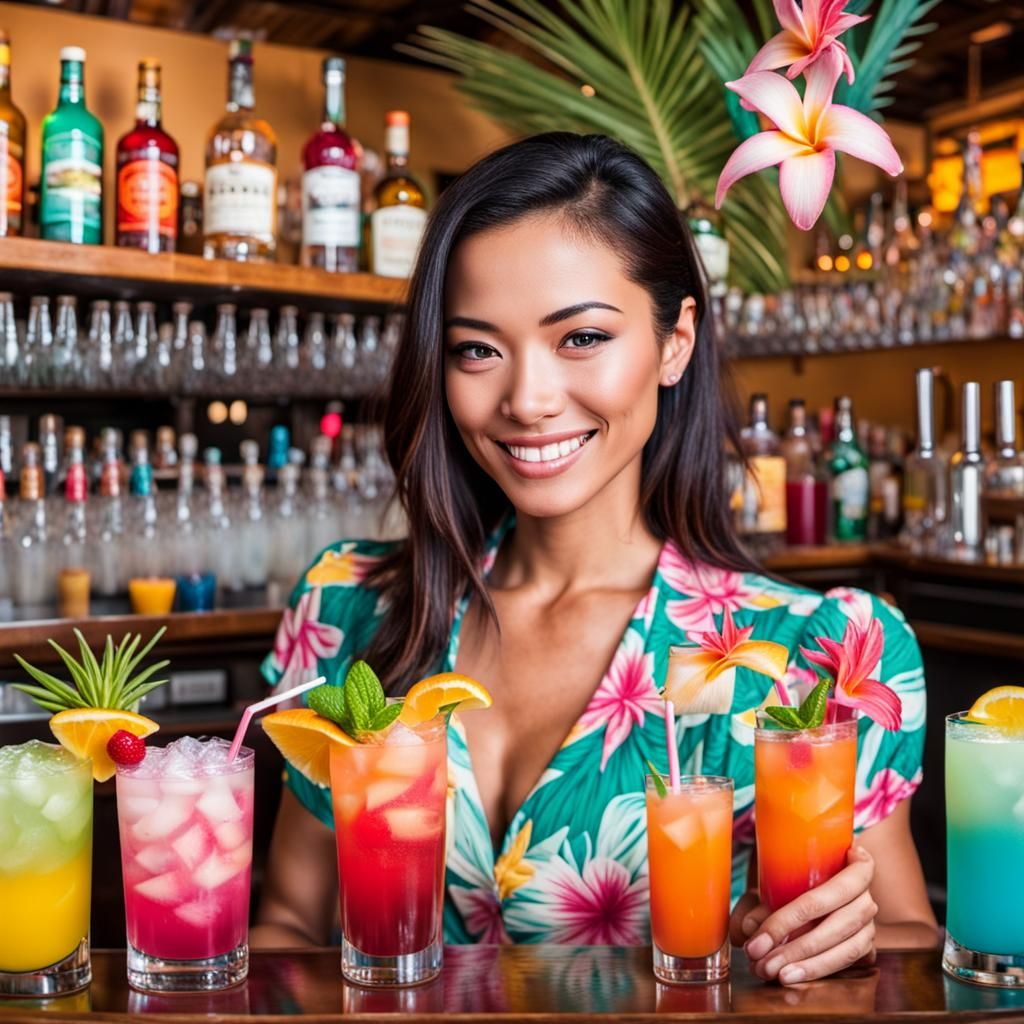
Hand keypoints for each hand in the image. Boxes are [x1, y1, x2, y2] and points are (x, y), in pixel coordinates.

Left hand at [731, 845, 877, 984]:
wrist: (817, 874)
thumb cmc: (793, 869)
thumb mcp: (774, 873)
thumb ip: (758, 899)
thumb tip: (748, 929)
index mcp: (856, 864)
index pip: (826, 892)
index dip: (791, 917)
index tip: (759, 937)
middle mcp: (866, 895)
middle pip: (835, 924)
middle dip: (796, 948)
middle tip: (761, 962)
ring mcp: (869, 923)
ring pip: (845, 949)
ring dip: (808, 965)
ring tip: (775, 974)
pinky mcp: (865, 945)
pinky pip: (847, 962)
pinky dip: (818, 970)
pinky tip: (792, 976)